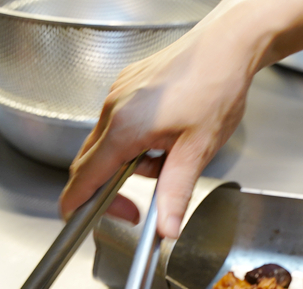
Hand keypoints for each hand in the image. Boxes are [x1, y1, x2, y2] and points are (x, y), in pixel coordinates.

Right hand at [59, 1, 264, 238]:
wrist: (226, 46)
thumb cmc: (215, 88)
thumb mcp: (197, 150)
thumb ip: (175, 193)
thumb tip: (165, 230)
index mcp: (124, 128)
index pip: (85, 177)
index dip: (77, 204)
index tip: (75, 221)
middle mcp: (112, 109)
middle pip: (91, 163)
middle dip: (110, 190)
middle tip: (137, 210)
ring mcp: (117, 94)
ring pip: (107, 145)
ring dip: (129, 164)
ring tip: (168, 159)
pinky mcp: (126, 85)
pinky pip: (118, 124)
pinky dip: (135, 141)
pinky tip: (165, 137)